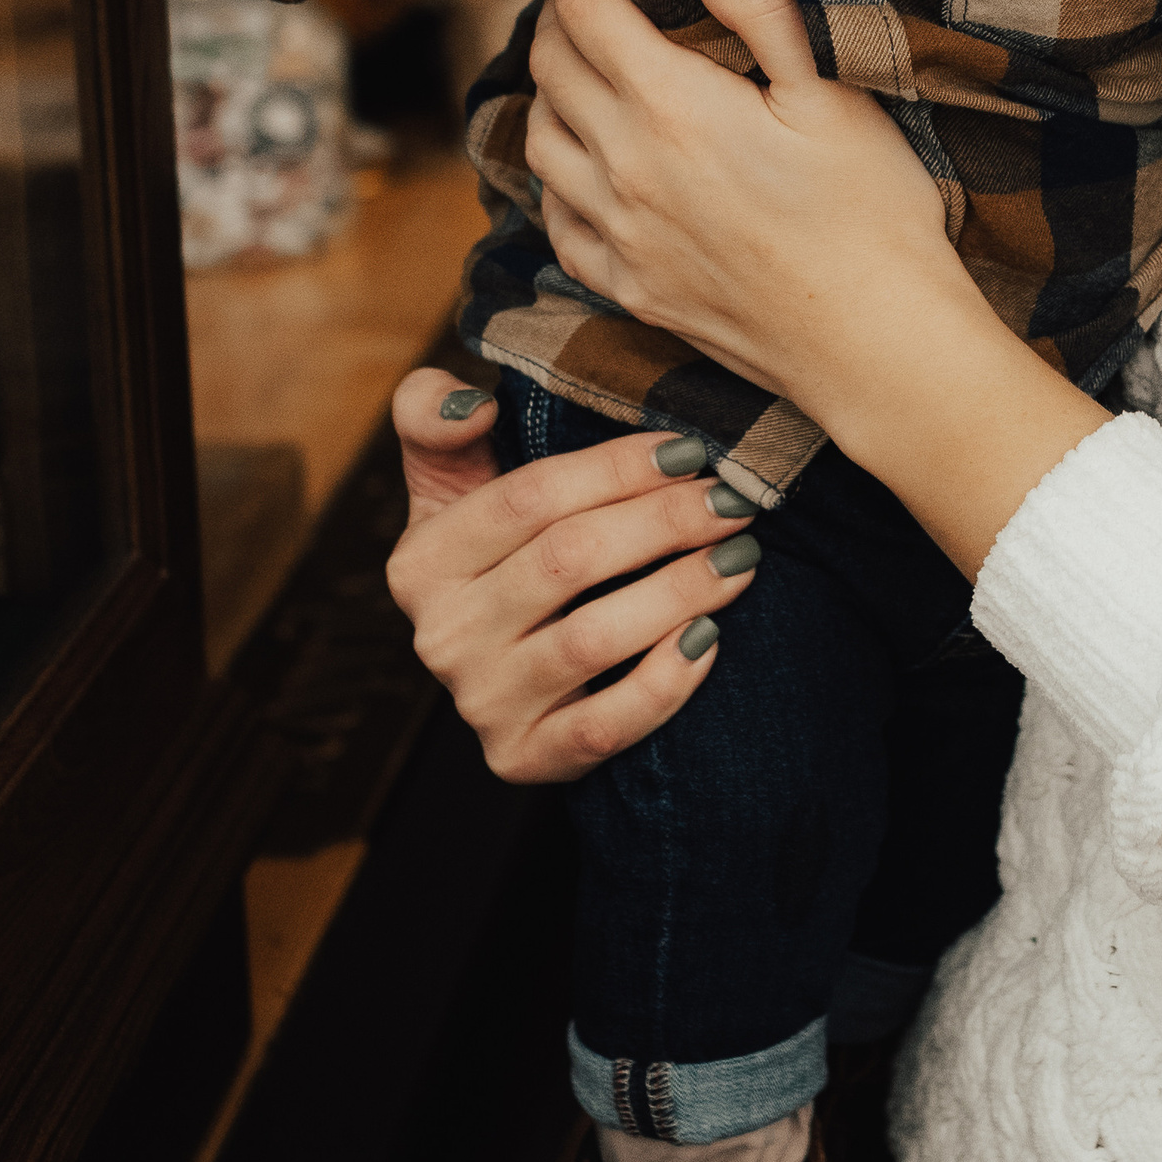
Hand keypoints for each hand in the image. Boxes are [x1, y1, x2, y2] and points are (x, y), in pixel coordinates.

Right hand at [384, 366, 760, 782]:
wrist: (505, 666)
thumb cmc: (500, 550)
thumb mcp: (453, 481)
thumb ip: (436, 419)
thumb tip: (472, 402)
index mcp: (421, 560)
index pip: (527, 499)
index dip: (615, 469)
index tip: (691, 450)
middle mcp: (441, 636)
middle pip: (567, 561)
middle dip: (663, 523)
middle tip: (734, 501)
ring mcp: (481, 703)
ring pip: (590, 641)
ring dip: (677, 592)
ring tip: (740, 558)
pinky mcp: (523, 759)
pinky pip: (603, 727)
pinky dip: (663, 684)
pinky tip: (710, 639)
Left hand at [524, 0, 1108, 575]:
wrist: (875, 346)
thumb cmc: (871, 215)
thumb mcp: (834, 94)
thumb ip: (760, 10)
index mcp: (672, 108)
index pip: (584, 14)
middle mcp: (625, 170)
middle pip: (550, 70)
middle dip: (559, 19)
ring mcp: (620, 237)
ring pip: (539, 143)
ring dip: (548, 94)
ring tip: (581, 71)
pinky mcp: (630, 291)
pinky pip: (557, 223)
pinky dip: (556, 180)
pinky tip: (585, 169)